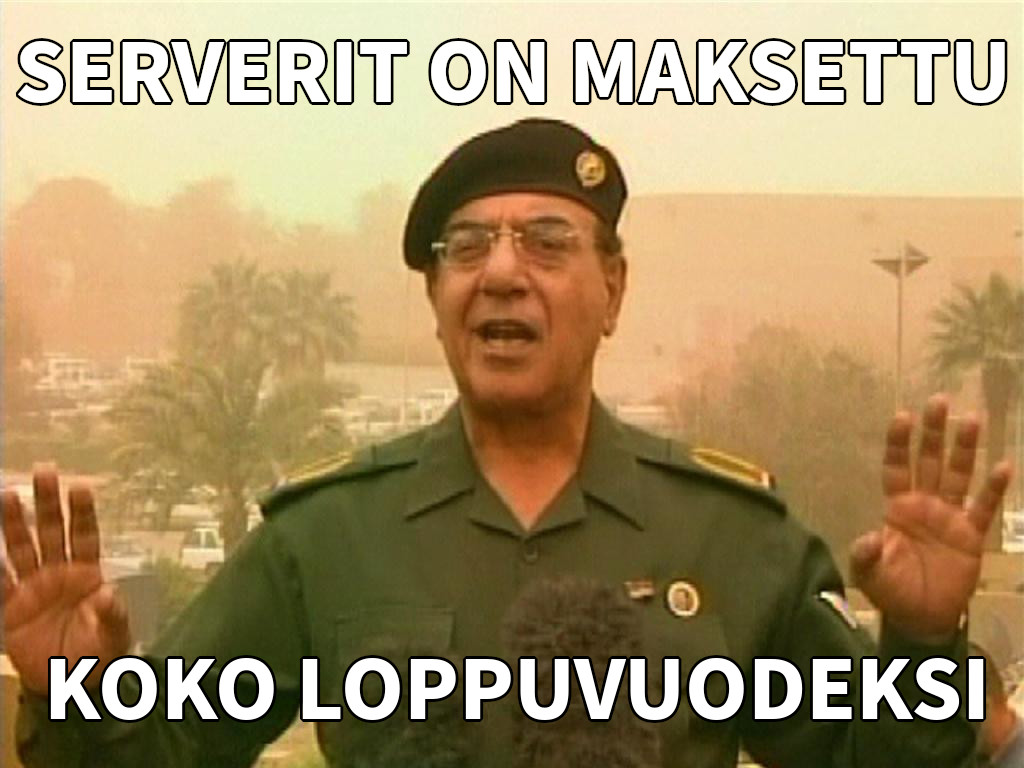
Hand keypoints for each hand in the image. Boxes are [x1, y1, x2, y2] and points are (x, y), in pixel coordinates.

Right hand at [2, 466, 130, 693]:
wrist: (73, 684)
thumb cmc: (101, 653)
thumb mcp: (114, 635)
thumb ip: (112, 614)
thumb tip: (106, 593)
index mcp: (87, 574)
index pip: (85, 536)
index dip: (82, 513)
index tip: (81, 486)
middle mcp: (58, 573)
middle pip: (50, 532)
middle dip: (46, 503)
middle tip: (44, 470)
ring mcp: (33, 589)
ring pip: (20, 548)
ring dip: (13, 523)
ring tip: (6, 493)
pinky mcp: (11, 610)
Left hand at [851, 394, 1011, 641]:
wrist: (921, 617)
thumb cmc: (891, 590)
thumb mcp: (869, 573)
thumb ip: (867, 554)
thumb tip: (869, 540)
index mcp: (896, 507)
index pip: (897, 467)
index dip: (899, 443)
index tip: (903, 415)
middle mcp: (924, 504)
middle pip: (929, 461)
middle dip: (934, 433)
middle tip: (939, 401)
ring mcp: (949, 516)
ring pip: (958, 475)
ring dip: (965, 448)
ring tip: (972, 418)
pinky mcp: (972, 535)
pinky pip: (984, 507)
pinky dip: (994, 488)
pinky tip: (1004, 465)